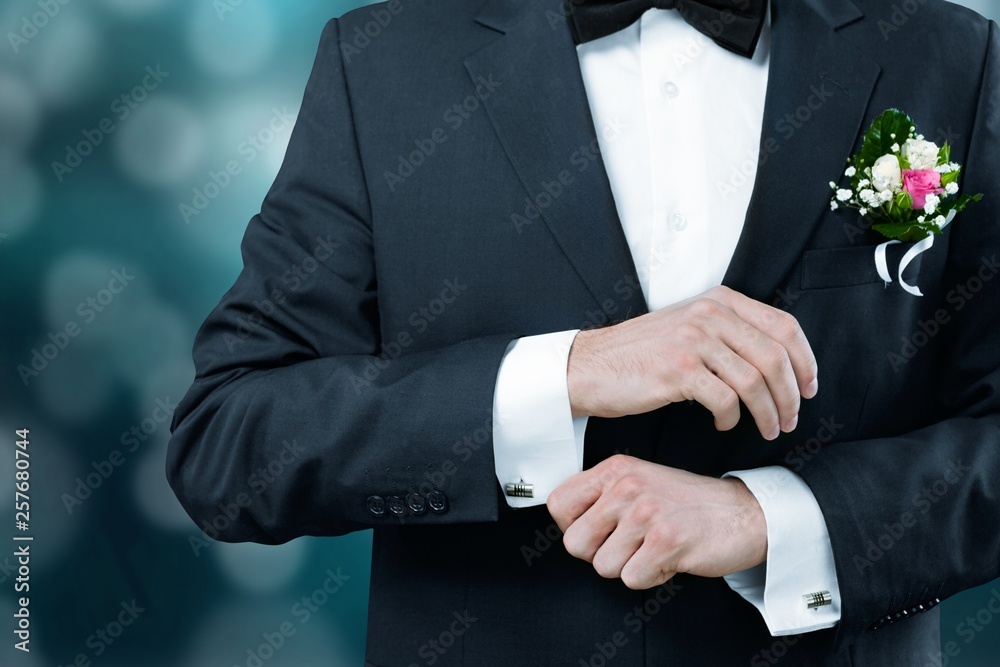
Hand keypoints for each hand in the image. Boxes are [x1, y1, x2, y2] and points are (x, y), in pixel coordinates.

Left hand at [547, 455, 766, 588]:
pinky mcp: (666, 541)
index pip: (558, 504)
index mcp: (615, 469)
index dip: (571, 526)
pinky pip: (632, 578)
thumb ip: (601, 496)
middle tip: (629, 545)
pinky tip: (669, 557)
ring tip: (653, 548)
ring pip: (603, 566)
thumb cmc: (687, 503)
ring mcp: (646, 513)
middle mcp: (627, 486)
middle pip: (575, 543)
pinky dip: (650, 577)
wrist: (743, 513)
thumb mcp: (639, 482)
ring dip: (629, 567)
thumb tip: (564, 523)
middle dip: (600, 554)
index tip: (596, 530)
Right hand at [567, 285, 817, 439]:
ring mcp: (693, 340)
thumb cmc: (639, 354)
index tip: (809, 388)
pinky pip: (725, 400)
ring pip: (754, 381)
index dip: (805, 361)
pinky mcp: (678, 370)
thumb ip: (728, 330)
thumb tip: (776, 361)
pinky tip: (723, 423)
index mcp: (718, 300)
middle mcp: (709, 314)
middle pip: (775, 356)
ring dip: (768, 413)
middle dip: (791, 395)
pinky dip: (731, 418)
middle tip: (790, 418)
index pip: (783, 325)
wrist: (590, 366)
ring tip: (767, 428)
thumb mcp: (688, 326)